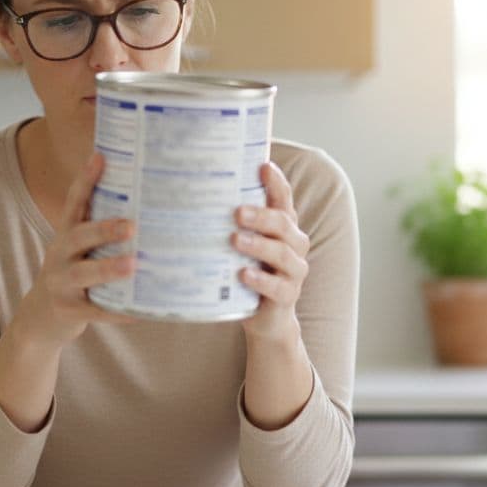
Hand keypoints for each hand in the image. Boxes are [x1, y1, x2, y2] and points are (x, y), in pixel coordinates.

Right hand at [18, 153, 136, 351]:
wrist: (40, 318)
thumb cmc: (72, 276)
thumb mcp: (76, 250)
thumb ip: (99, 231)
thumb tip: (148, 209)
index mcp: (65, 236)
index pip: (74, 204)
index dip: (85, 181)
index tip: (100, 158)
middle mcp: (59, 256)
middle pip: (78, 238)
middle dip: (103, 230)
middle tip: (131, 226)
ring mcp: (62, 285)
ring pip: (84, 274)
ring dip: (108, 268)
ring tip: (133, 264)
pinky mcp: (70, 312)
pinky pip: (97, 311)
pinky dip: (118, 312)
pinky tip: (139, 311)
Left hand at [233, 162, 309, 343]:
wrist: (265, 319)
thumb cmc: (248, 273)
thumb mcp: (240, 247)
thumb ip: (229, 225)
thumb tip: (192, 197)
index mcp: (283, 227)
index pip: (283, 199)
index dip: (276, 182)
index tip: (263, 167)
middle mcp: (294, 244)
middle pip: (282, 223)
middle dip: (260, 215)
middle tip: (236, 212)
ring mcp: (294, 271)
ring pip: (282, 253)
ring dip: (258, 245)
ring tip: (234, 240)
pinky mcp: (288, 295)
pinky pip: (278, 287)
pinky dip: (260, 280)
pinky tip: (242, 274)